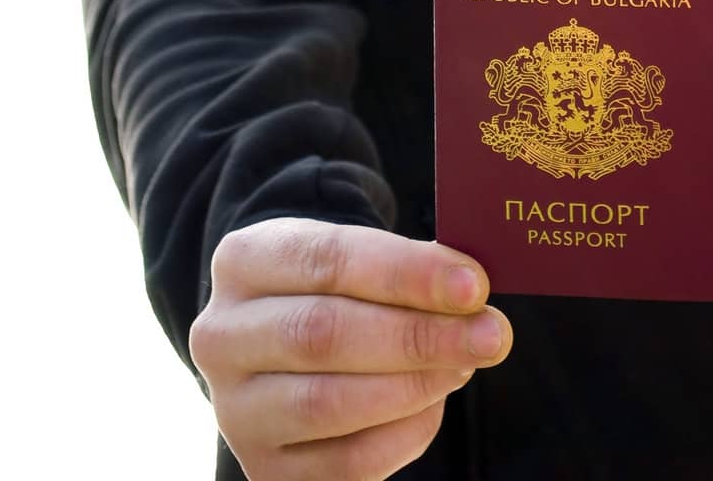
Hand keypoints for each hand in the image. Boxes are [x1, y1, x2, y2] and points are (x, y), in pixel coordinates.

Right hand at [189, 217, 511, 479]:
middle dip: (419, 335)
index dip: (406, 275)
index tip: (474, 286)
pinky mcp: (263, 470)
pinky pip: (343, 464)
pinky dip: (402, 435)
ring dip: (414, 385)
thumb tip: (470, 293)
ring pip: (328, 403)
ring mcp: (235, 410)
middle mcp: (222, 336)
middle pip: (324, 335)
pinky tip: (434, 403)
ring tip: (465, 363)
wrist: (284, 333)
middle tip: (490, 333)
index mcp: (241, 261)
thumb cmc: (335, 286)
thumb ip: (405, 266)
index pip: (328, 260)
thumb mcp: (354, 253)